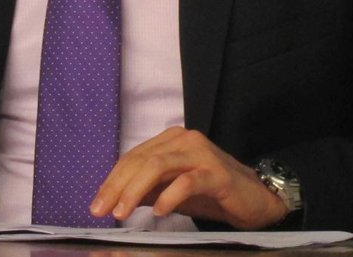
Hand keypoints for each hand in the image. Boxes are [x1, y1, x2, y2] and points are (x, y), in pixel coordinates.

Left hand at [91, 127, 286, 229]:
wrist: (256, 198)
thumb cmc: (212, 193)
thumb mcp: (172, 191)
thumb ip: (146, 190)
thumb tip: (114, 199)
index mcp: (172, 141)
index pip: (134, 157)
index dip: (112, 180)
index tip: (96, 204)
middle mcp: (185, 140)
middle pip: (142, 159)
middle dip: (117, 186)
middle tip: (101, 210)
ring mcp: (202, 155)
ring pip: (159, 165)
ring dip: (136, 190)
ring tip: (122, 213)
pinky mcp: (217, 174)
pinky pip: (188, 181)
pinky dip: (169, 196)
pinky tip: (158, 212)